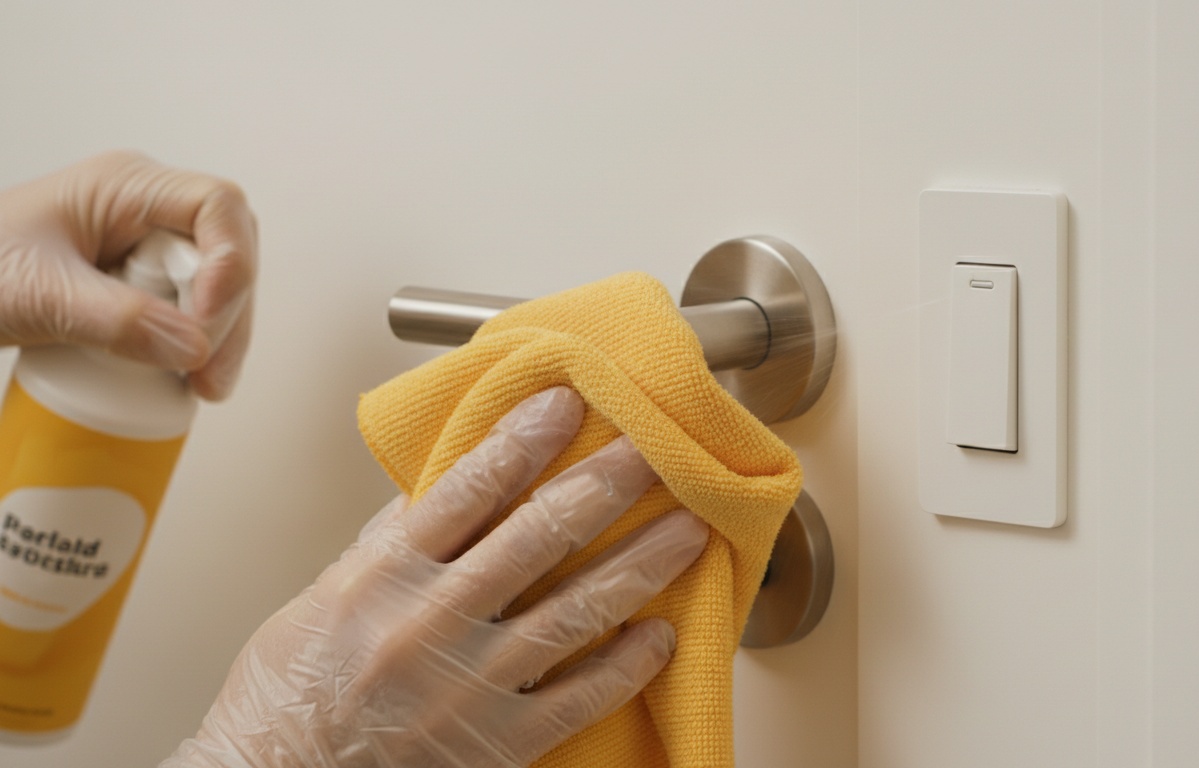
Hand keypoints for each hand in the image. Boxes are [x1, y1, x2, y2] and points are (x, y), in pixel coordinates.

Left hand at [0, 151, 256, 399]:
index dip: (230, 264)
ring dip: (223, 337)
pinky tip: (186, 379)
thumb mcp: (38, 295)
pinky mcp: (140, 287)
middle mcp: (146, 211)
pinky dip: (197, 346)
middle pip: (229, 252)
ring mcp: (146, 248)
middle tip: (210, 372)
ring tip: (203, 387)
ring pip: (218, 287)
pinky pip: (191, 312)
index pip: (218, 207)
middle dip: (232, 314)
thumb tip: (195, 348)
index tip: (206, 323)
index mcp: (126, 186)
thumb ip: (116, 320)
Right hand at [162, 387, 708, 766]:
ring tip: (687, 531)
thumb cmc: (291, 692)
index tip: (568, 403)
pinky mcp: (495, 745)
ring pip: (573, 612)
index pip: (467, 489)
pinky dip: (625, 665)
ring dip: (639, 565)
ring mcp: (466, 688)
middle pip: (536, 538)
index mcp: (381, 576)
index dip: (524, 440)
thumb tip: (448, 481)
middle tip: (654, 451)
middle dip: (604, 487)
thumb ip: (392, 539)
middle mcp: (427, 625)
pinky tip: (660, 634)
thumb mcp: (324, 595)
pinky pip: (578, 698)